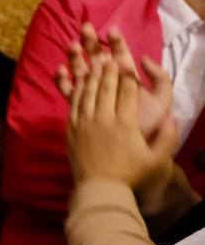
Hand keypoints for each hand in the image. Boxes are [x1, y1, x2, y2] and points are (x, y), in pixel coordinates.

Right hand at [56, 24, 175, 145]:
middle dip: (91, 42)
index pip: (120, 55)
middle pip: (97, 59)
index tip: (110, 29)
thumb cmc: (149, 123)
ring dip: (75, 57)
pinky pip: (69, 90)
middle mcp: (109, 83)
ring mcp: (93, 94)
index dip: (115, 42)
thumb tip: (143, 58)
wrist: (134, 147)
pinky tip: (60, 70)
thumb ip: (160, 78)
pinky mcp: (81, 106)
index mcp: (127, 79)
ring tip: (71, 45)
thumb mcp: (162, 100)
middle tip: (85, 28)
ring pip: (81, 71)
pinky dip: (62, 80)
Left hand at [65, 42, 176, 189]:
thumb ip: (167, 137)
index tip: (124, 60)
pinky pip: (73, 102)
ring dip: (91, 75)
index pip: (126, 92)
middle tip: (109, 55)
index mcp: (125, 124)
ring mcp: (85, 122)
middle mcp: (104, 119)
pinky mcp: (71, 127)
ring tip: (94, 62)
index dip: (125, 74)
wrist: (99, 188)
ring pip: (87, 92)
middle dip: (108, 70)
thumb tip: (172, 116)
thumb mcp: (156, 159)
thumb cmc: (130, 174)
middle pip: (105, 88)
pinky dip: (76, 88)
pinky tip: (78, 80)